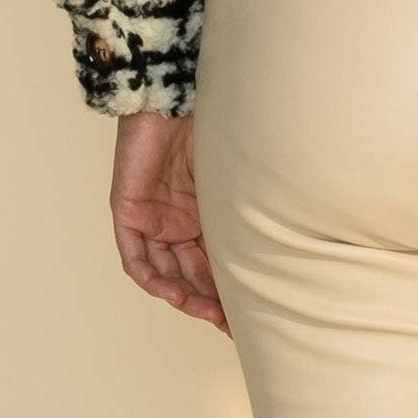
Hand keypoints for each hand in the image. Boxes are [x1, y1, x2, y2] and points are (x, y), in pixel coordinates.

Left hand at [108, 111, 231, 335]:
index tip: (247, 316)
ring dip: (184, 296)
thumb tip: (289, 239)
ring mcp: (152, 218)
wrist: (172, 93)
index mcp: (202, 212)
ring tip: (207, 313)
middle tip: (229, 323)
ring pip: (165, 272)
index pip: (213, 261)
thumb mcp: (233, 177)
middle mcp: (177, 220)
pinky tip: (172, 292)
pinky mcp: (128, 211)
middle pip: (190, 273)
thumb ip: (244, 210)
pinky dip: (152, 278)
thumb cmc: (211, 125)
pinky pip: (136, 258)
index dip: (227, 290)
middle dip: (209, 302)